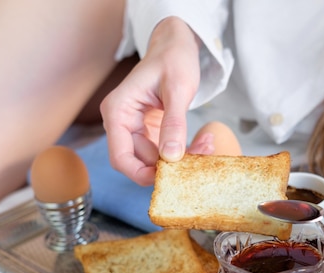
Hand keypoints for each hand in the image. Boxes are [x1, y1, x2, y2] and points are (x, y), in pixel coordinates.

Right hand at [100, 17, 203, 185]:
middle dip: (168, 166)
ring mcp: (135, 128)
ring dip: (179, 161)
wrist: (176, 46)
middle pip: (137, 162)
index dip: (142, 173)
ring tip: (206, 146)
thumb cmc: (173, 59)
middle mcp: (121, 123)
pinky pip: (162, 152)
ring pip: (152, 160)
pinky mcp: (149, 131)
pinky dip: (182, 152)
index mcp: (117, 111)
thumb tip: (171, 156)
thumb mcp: (178, 89)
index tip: (171, 175)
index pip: (120, 157)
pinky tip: (201, 143)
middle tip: (200, 157)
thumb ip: (174, 123)